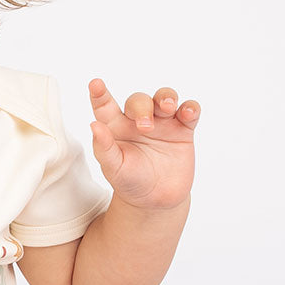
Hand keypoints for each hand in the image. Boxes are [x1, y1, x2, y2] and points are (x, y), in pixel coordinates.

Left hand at [88, 80, 199, 210]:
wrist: (156, 200)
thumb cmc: (129, 181)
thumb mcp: (114, 169)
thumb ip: (104, 148)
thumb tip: (94, 125)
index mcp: (115, 127)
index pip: (105, 105)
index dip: (100, 94)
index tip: (95, 84)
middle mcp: (137, 121)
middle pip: (139, 100)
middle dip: (142, 108)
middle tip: (146, 127)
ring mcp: (161, 124)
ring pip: (164, 97)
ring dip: (166, 97)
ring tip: (168, 108)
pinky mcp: (182, 130)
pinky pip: (189, 111)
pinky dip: (190, 107)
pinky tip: (187, 112)